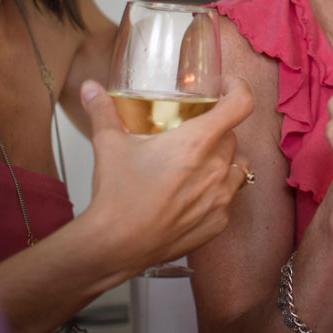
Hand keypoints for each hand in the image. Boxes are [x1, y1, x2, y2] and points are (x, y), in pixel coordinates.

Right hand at [81, 73, 255, 270]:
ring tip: (196, 163)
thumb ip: (103, 111)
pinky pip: (228, 198)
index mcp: (198, 142)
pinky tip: (191, 194)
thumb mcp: (110, 144)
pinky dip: (216, 192)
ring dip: (222, 160)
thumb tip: (90, 88)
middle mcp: (217, 167)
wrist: (115, 245)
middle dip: (215, 131)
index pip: (241, 104)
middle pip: (231, 136)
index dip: (239, 89)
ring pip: (237, 166)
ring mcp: (221, 197)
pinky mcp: (218, 222)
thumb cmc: (117, 194)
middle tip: (191, 134)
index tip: (227, 87)